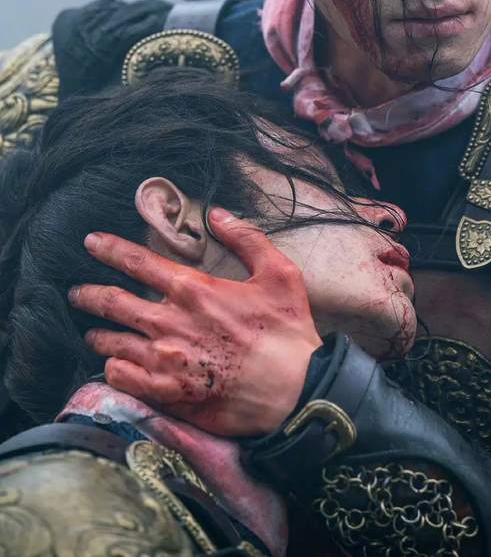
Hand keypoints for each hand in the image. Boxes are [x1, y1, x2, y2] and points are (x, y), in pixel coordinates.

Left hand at [68, 208, 322, 435]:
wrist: (295, 391)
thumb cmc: (287, 332)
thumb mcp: (279, 272)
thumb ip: (246, 238)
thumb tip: (217, 213)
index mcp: (194, 290)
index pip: (138, 262)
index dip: (110, 249)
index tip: (91, 242)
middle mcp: (170, 324)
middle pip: (113, 303)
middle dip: (89, 294)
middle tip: (77, 292)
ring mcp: (165, 362)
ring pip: (112, 344)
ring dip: (98, 334)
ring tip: (92, 333)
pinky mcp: (167, 394)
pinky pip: (122, 378)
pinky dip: (113, 368)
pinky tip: (115, 365)